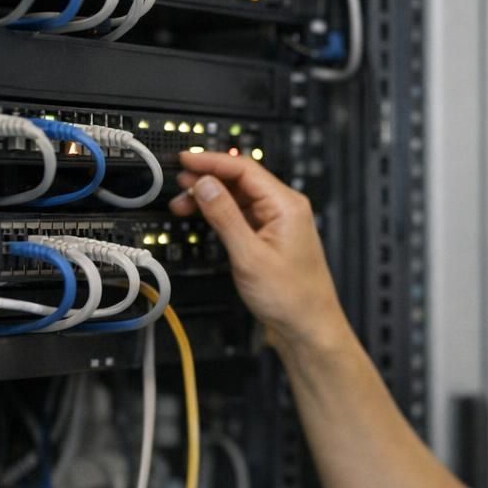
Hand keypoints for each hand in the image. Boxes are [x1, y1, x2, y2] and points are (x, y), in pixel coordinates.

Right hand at [169, 151, 346, 350]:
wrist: (308, 328)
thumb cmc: (291, 297)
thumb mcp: (249, 255)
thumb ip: (224, 216)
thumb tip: (205, 184)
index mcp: (286, 205)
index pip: (245, 168)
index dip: (212, 161)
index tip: (185, 160)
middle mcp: (285, 209)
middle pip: (241, 180)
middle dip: (208, 178)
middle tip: (178, 182)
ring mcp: (278, 223)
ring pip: (239, 197)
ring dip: (211, 197)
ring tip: (183, 203)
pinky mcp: (270, 238)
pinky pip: (242, 215)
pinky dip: (220, 213)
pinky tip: (203, 216)